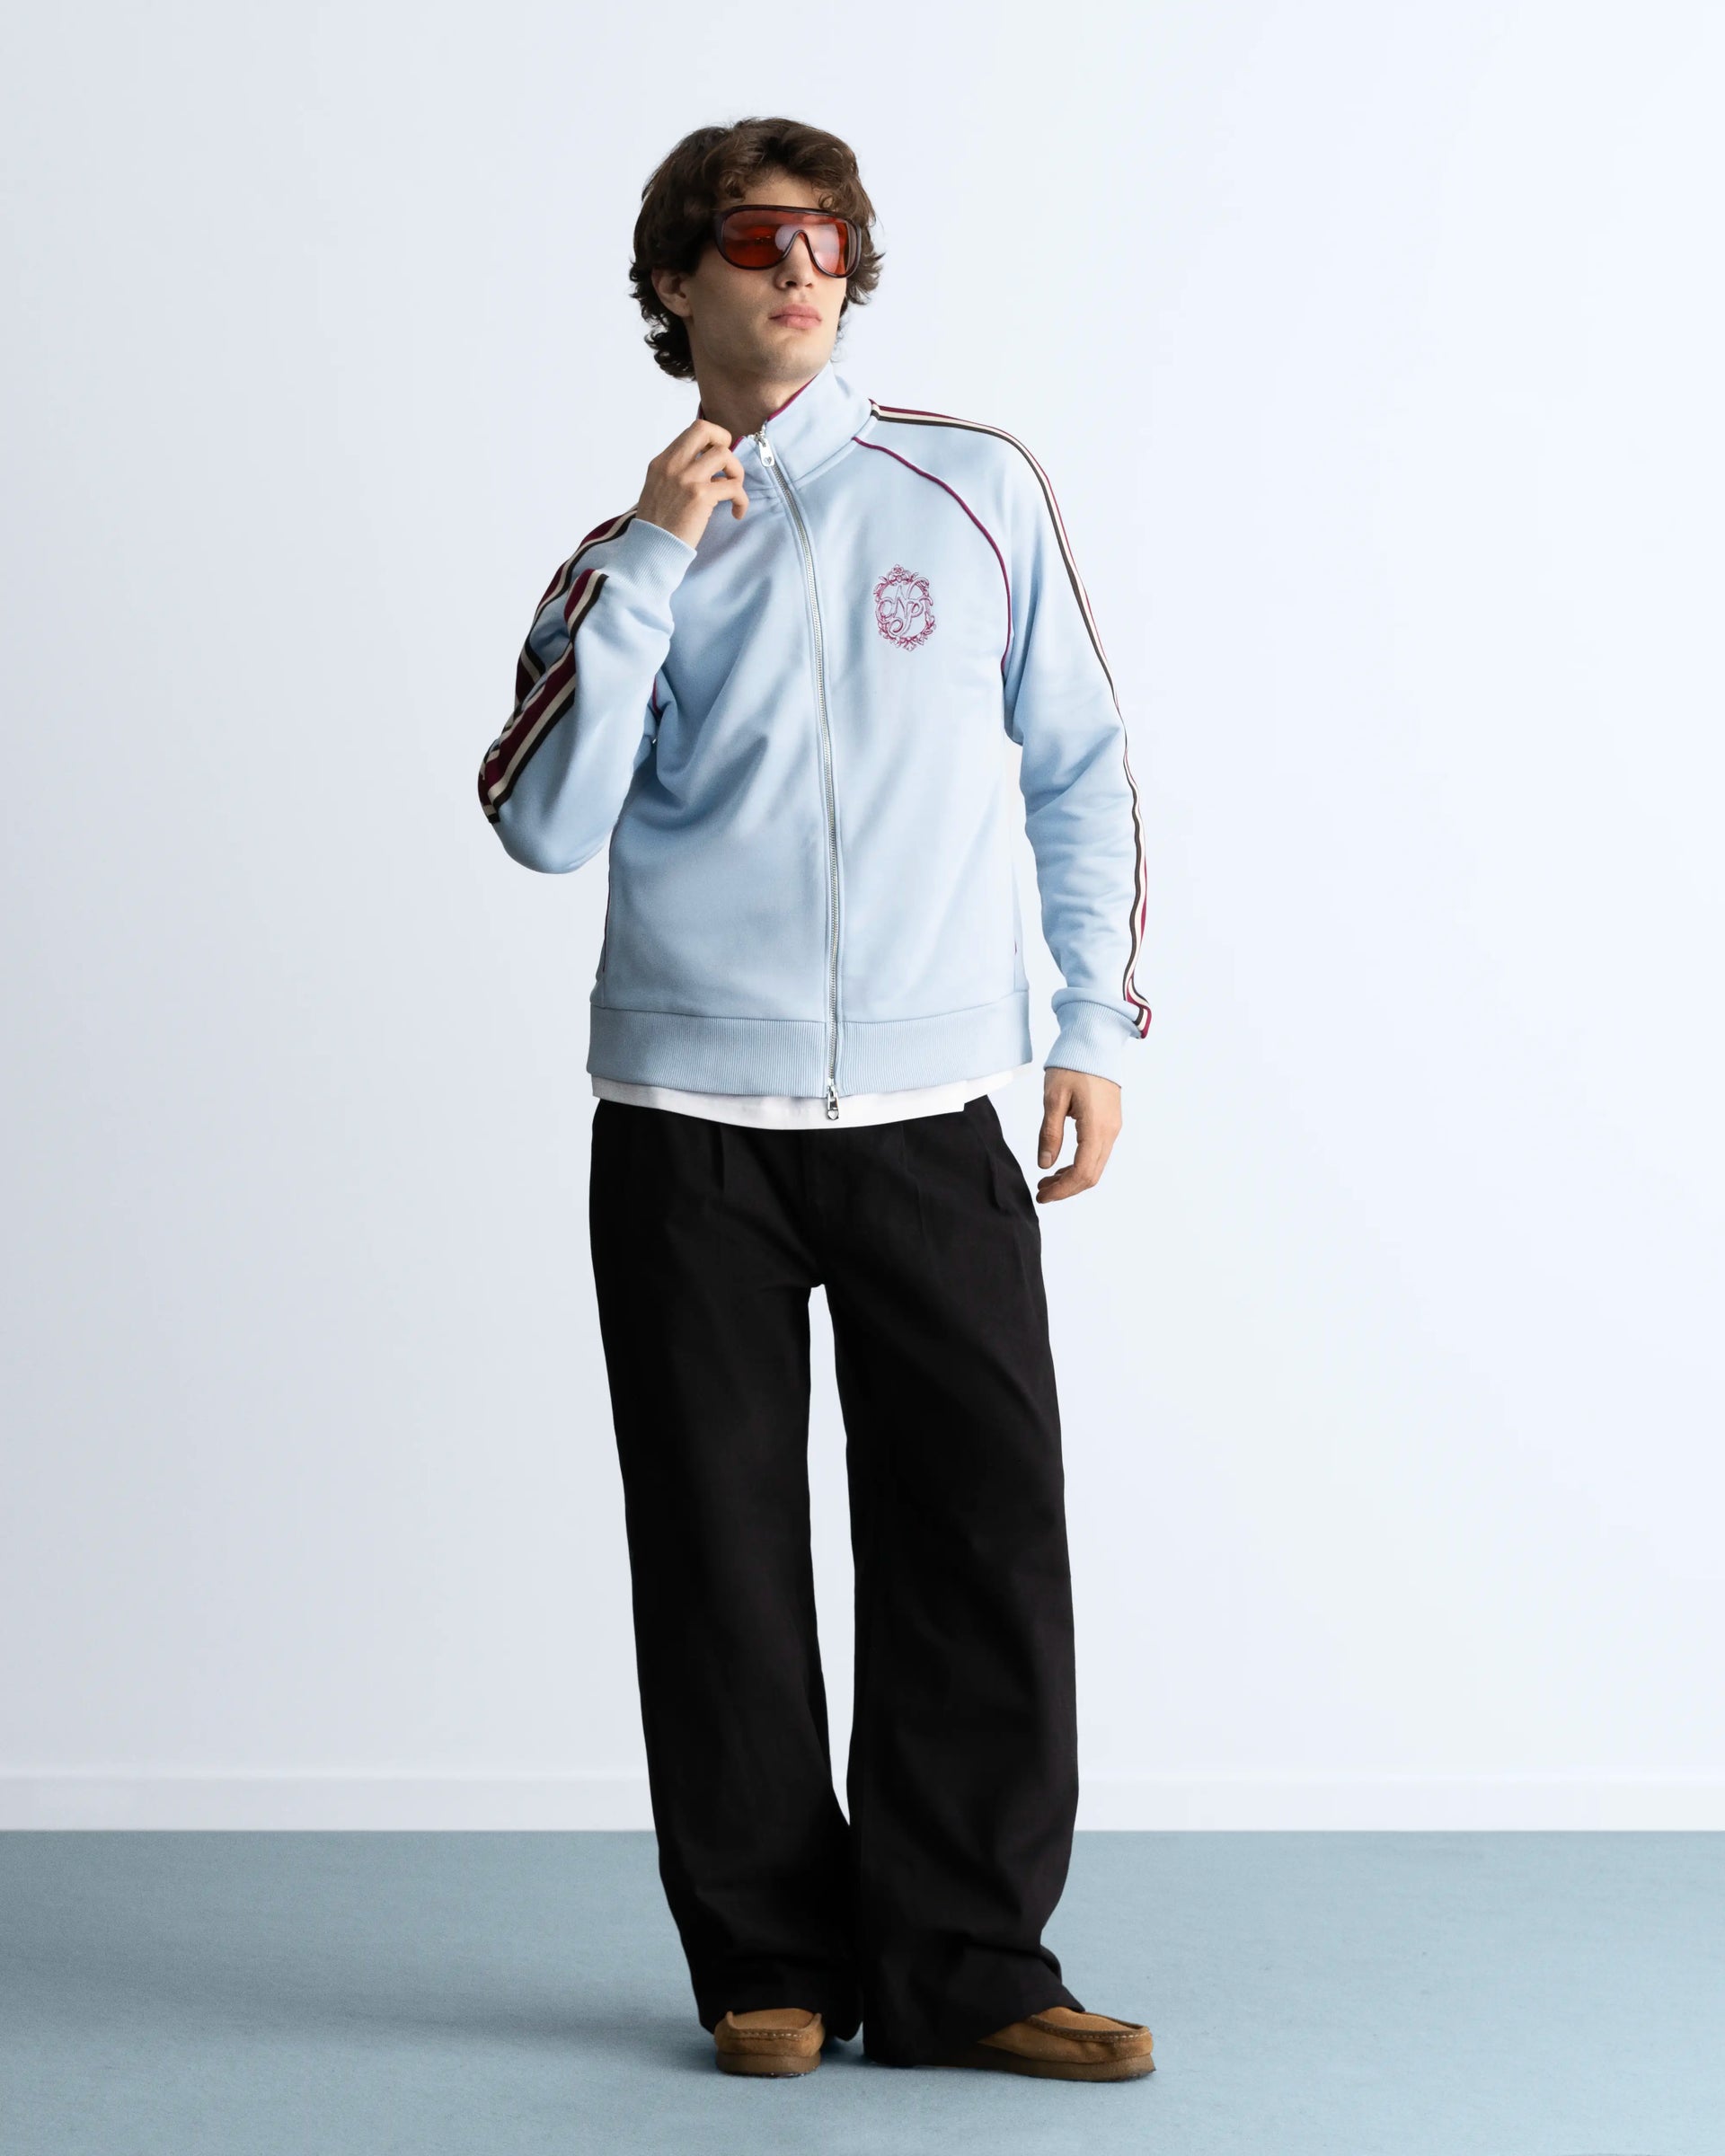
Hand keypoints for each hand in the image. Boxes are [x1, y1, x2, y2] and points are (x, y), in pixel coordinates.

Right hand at [635, 420, 748, 549]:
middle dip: (725, 441)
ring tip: (733, 492)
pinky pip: (734, 487)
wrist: (651, 549)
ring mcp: (687, 478)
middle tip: (727, 465)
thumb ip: (677, 473)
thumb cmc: (657, 525)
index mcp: (662, 462)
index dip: (711, 440)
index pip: (692, 432)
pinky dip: (742, 500)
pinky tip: (736, 513)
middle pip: (705, 429)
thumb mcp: (658, 489)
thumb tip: (705, 467)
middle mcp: (673, 465)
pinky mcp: (701, 496)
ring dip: (736, 472)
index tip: (715, 460)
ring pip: (724, 454)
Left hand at [1035, 1068, 1121, 1200]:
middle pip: (1091, 1175)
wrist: (1096, 1041)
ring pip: (1096, 1166)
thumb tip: (1045, 1165)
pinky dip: (1080, 1165)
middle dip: (1066, 1189)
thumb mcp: (1053, 1098)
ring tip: (1047, 1180)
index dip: (1062, 1190)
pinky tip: (1061, 1164)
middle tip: (1041, 1191)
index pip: (1082, 1172)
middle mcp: (1110, 1132)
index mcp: (1096, 1128)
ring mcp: (1113, 1127)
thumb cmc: (1073, 1064)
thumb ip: (1050, 1133)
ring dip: (1072, 1178)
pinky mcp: (1110, 1122)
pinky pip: (1097, 1153)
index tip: (1042, 1196)